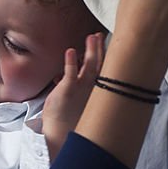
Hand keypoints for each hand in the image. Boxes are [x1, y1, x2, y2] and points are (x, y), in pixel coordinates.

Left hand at [43, 32, 103, 158]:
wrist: (62, 133)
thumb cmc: (70, 117)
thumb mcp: (79, 99)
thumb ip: (76, 82)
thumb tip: (68, 70)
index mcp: (96, 90)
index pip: (102, 69)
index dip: (105, 55)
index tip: (105, 41)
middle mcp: (92, 87)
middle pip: (99, 64)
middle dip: (101, 48)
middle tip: (100, 35)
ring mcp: (81, 87)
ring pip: (89, 65)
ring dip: (91, 50)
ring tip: (92, 37)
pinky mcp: (68, 89)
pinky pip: (70, 72)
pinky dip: (70, 61)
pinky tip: (70, 51)